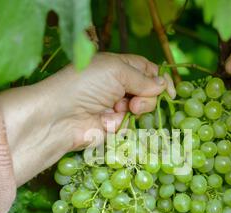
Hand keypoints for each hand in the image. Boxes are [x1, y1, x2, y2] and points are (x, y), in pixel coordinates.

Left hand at [0, 53, 174, 185]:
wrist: (60, 116)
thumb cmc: (85, 84)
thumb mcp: (117, 71)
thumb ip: (144, 78)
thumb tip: (163, 85)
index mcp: (117, 67)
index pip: (146, 70)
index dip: (160, 79)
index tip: (170, 91)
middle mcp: (117, 86)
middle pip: (148, 92)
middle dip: (146, 97)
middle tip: (134, 103)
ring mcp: (115, 107)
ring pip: (141, 110)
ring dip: (134, 111)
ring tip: (119, 111)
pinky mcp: (111, 127)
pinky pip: (129, 126)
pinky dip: (123, 125)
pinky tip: (109, 123)